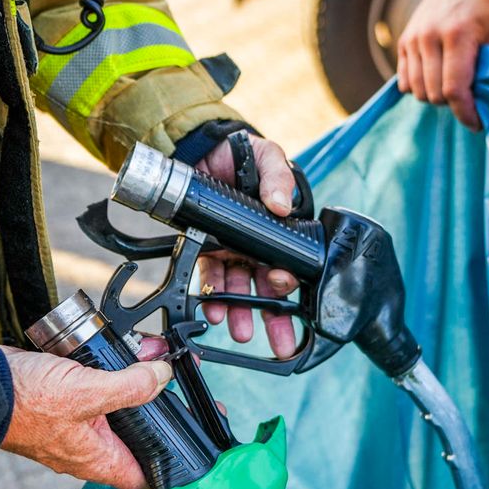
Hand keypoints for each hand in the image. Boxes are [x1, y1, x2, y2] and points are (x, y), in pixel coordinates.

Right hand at [0, 345, 173, 488]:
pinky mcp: (64, 402)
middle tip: (176, 382)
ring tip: (154, 357)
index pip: (146, 480)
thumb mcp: (87, 393)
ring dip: (137, 383)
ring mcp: (76, 425)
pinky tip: (125, 351)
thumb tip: (162, 376)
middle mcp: (90, 448)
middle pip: (138, 435)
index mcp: (99, 460)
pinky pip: (97, 390)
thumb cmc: (26, 403)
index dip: (174, 469)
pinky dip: (112, 372)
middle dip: (160, 407)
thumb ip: (130, 387)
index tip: (197, 448)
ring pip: (119, 409)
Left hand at [195, 135, 298, 357]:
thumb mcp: (267, 155)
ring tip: (240, 331)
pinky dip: (212, 296)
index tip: (281, 285)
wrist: (199, 146)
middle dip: (275, 318)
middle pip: (268, 287)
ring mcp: (232, 248)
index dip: (287, 280)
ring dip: (241, 312)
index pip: (289, 261)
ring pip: (240, 289)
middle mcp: (257, 244)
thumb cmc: (240, 152)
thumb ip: (278, 177)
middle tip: (281, 342)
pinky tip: (214, 312)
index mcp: (277, 228)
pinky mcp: (206, 247)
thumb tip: (281, 205)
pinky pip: (210, 277)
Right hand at [396, 0, 488, 129]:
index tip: (476, 123)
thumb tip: (484, 107)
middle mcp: (430, 37)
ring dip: (434, 97)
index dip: (465, 113)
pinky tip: (434, 79)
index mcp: (457, 36)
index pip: (454, 89)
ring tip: (451, 88)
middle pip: (433, 94)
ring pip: (417, 91)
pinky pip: (404, 81)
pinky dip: (419, 87)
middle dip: (452, 105)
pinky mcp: (403, 42)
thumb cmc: (484, 14)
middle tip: (468, 101)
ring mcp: (413, 39)